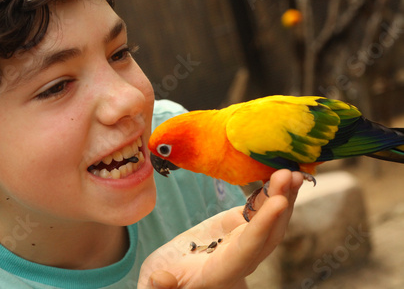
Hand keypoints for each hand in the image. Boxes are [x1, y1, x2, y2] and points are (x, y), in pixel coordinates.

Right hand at [138, 169, 303, 288]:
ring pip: (270, 220)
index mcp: (221, 272)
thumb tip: (160, 280)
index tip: (279, 202)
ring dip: (283, 195)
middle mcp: (241, 257)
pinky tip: (279, 175)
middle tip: (291, 176)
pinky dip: (270, 192)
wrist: (176, 271)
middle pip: (269, 234)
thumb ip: (158, 286)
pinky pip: (260, 209)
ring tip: (293, 171)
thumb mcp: (154, 282)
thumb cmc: (165, 278)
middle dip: (282, 206)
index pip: (247, 249)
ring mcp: (244, 240)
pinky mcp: (241, 226)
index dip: (263, 226)